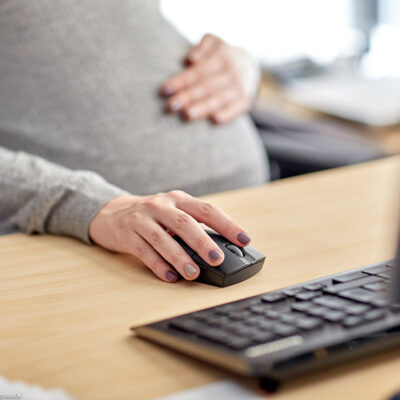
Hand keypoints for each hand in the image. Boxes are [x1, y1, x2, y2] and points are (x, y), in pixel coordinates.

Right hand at [89, 190, 251, 282]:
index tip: (244, 240)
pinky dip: (158, 265)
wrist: (111, 212)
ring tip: (193, 273)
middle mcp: (161, 206)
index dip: (227, 224)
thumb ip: (192, 226)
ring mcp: (142, 219)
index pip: (207, 210)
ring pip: (163, 238)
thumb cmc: (151, 215)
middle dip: (203, 242)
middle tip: (217, 259)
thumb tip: (219, 250)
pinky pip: (144, 251)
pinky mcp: (127, 234)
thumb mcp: (172, 212)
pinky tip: (170, 277)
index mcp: (178, 200)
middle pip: (185, 223)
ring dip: (180, 257)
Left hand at [161, 34, 259, 124]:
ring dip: (203, 107)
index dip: (182, 80)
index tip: (165, 90)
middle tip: (171, 106)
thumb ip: (203, 47)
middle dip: (188, 96)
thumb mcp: (215, 44)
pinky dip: (227, 114)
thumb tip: (190, 59)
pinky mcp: (246, 101)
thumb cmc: (222, 57)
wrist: (251, 68)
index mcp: (223, 56)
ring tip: (187, 114)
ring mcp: (241, 87)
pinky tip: (215, 120)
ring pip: (219, 99)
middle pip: (206, 86)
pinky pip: (237, 109)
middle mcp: (233, 71)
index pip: (199, 71)